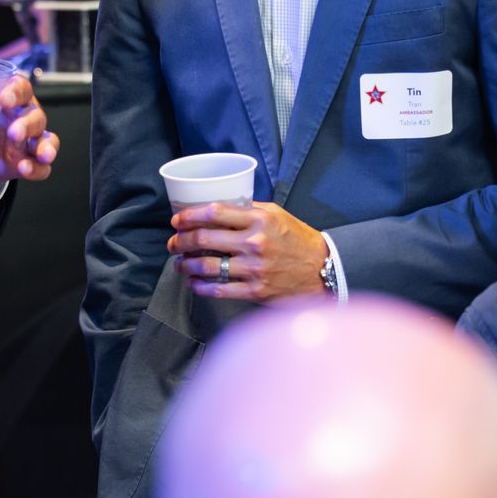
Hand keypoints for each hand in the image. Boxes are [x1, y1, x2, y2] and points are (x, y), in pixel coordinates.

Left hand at [0, 74, 58, 182]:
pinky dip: (38, 168)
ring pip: (47, 139)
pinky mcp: (29, 159)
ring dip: (46, 147)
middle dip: (27, 124)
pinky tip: (27, 171)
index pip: (20, 87)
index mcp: (10, 96)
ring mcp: (31, 139)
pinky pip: (43, 165)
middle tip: (13, 133)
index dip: (15, 92)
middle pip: (36, 115)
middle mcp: (25, 115)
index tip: (3, 99)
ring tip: (40, 155)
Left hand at [168, 201, 328, 302]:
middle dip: (180, 241)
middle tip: (173, 242)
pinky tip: (193, 282)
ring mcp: (254, 269)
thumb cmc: (298, 239)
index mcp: (259, 219)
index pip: (214, 212)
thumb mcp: (276, 214)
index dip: (189, 216)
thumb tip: (218, 206)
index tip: (177, 220)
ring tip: (179, 263)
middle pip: (204, 239)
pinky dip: (200, 286)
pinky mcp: (255, 291)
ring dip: (186, 265)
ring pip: (207, 266)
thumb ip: (249, 209)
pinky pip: (219, 290)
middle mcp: (254, 243)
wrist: (323, 269)